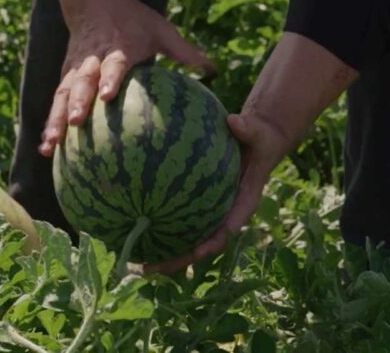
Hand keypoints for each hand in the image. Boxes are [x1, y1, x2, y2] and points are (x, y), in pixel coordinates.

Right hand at [37, 0, 213, 156]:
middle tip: (75, 122)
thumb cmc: (134, 21)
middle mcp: (93, 59)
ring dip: (55, 120)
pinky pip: (55, 102)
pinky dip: (49, 124)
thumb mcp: (161, 31)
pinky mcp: (65, 77)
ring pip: (62, 95)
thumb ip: (184, 52)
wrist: (95, 2)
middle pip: (81, 81)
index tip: (108, 96)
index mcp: (118, 48)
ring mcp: (75, 69)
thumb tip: (213, 71)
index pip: (113, 64)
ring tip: (50, 146)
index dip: (110, 79)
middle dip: (76, 102)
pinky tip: (46, 149)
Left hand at [141, 32, 358, 275]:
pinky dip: (156, 224)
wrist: (257, 139)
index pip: (225, 230)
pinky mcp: (195, 202)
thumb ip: (248, 129)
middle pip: (199, 245)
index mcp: (241, 204)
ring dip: (162, 252)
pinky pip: (175, 217)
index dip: (210, 243)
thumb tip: (233, 120)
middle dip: (175, 260)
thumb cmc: (259, 137)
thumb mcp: (258, 133)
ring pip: (184, 237)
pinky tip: (130, 225)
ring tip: (133, 263)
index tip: (194, 253)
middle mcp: (223, 214)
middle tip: (148, 269)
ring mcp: (208, 211)